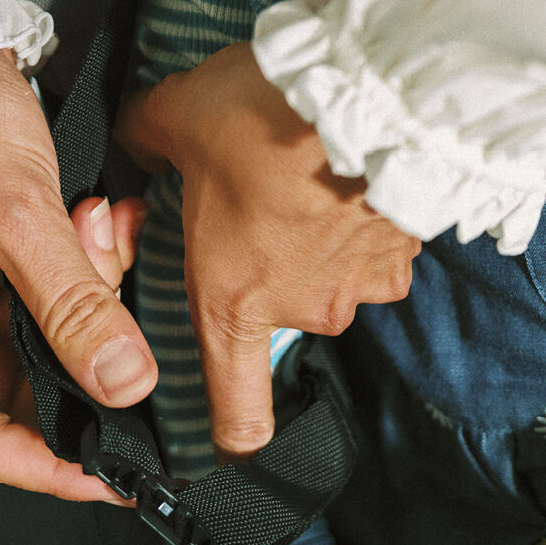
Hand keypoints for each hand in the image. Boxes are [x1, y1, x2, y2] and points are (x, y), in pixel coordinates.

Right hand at [0, 41, 156, 496]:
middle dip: (88, 353)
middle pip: (20, 385)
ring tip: (105, 236)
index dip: (45, 466)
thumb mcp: (13, 212)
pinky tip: (103, 226)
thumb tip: (121, 382)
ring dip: (94, 299)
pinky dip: (88, 268)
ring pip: (47, 336)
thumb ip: (70, 303)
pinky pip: (52, 291)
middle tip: (128, 318)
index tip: (112, 477)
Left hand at [116, 41, 419, 459]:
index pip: (238, 413)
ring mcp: (361, 287)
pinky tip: (348, 179)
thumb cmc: (264, 117)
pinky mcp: (404, 256)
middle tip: (262, 199)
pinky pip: (374, 251)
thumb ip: (146, 142)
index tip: (233, 449)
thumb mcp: (176, 116)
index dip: (235, 441)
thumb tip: (140, 140)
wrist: (364, 95)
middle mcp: (303, 311)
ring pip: (330, 277)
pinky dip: (361, 225)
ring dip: (320, 243)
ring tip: (310, 179)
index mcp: (233, 302)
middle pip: (280, 309)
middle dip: (271, 264)